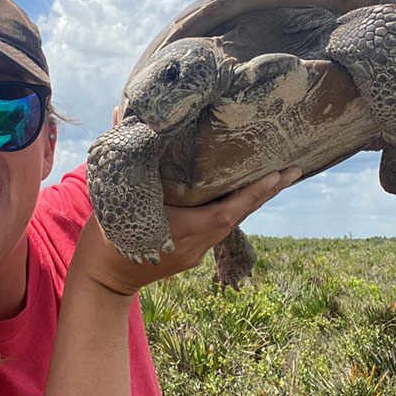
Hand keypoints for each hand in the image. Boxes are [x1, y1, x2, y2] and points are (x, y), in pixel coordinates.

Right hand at [73, 167, 300, 297]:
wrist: (101, 282)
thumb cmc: (106, 239)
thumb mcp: (113, 196)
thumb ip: (124, 157)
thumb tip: (122, 113)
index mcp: (182, 230)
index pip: (228, 212)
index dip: (255, 193)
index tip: (280, 174)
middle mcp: (196, 245)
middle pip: (238, 217)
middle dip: (265, 192)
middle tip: (293, 168)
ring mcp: (195, 254)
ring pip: (230, 223)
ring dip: (251, 201)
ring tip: (276, 177)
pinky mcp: (191, 257)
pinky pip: (217, 230)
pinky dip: (231, 210)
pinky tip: (238, 196)